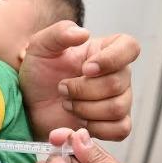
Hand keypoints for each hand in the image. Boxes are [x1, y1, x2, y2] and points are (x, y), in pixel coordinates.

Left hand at [19, 21, 139, 140]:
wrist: (31, 104)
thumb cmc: (39, 72)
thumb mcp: (41, 47)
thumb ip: (59, 33)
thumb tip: (83, 33)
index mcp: (105, 50)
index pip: (130, 47)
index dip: (111, 59)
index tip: (85, 68)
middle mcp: (118, 74)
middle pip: (118, 83)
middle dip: (82, 90)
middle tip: (61, 88)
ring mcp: (119, 100)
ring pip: (118, 108)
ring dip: (85, 109)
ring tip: (66, 103)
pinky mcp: (114, 124)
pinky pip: (120, 129)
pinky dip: (96, 128)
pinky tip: (78, 122)